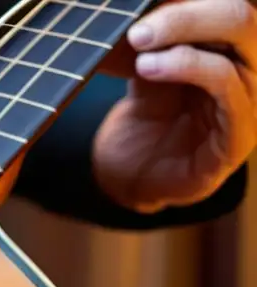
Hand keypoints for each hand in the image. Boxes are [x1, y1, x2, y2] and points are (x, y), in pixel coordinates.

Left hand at [94, 0, 256, 212]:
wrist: (136, 175)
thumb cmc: (147, 118)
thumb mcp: (148, 64)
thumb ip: (156, 35)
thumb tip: (135, 1)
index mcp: (236, 44)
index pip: (230, 4)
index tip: (143, 3)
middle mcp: (254, 64)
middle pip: (243, 12)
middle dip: (188, 11)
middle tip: (139, 27)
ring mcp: (254, 98)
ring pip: (245, 37)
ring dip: (185, 32)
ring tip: (139, 45)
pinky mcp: (242, 133)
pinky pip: (230, 87)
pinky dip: (189, 67)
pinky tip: (150, 68)